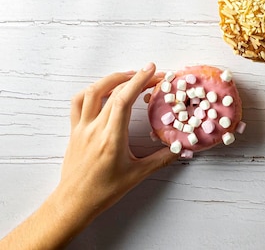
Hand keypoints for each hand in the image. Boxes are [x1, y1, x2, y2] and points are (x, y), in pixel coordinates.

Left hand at [59, 63, 176, 218]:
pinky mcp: (74, 130)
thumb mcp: (137, 175)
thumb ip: (161, 159)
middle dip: (134, 78)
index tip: (152, 70)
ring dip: (112, 79)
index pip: (123, 101)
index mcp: (111, 138)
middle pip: (113, 92)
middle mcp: (94, 129)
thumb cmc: (104, 191)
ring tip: (129, 76)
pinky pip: (79, 102)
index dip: (138, 81)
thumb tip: (181, 148)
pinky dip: (93, 90)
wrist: (74, 203)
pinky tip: (104, 89)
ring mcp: (81, 128)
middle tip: (151, 74)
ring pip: (92, 92)